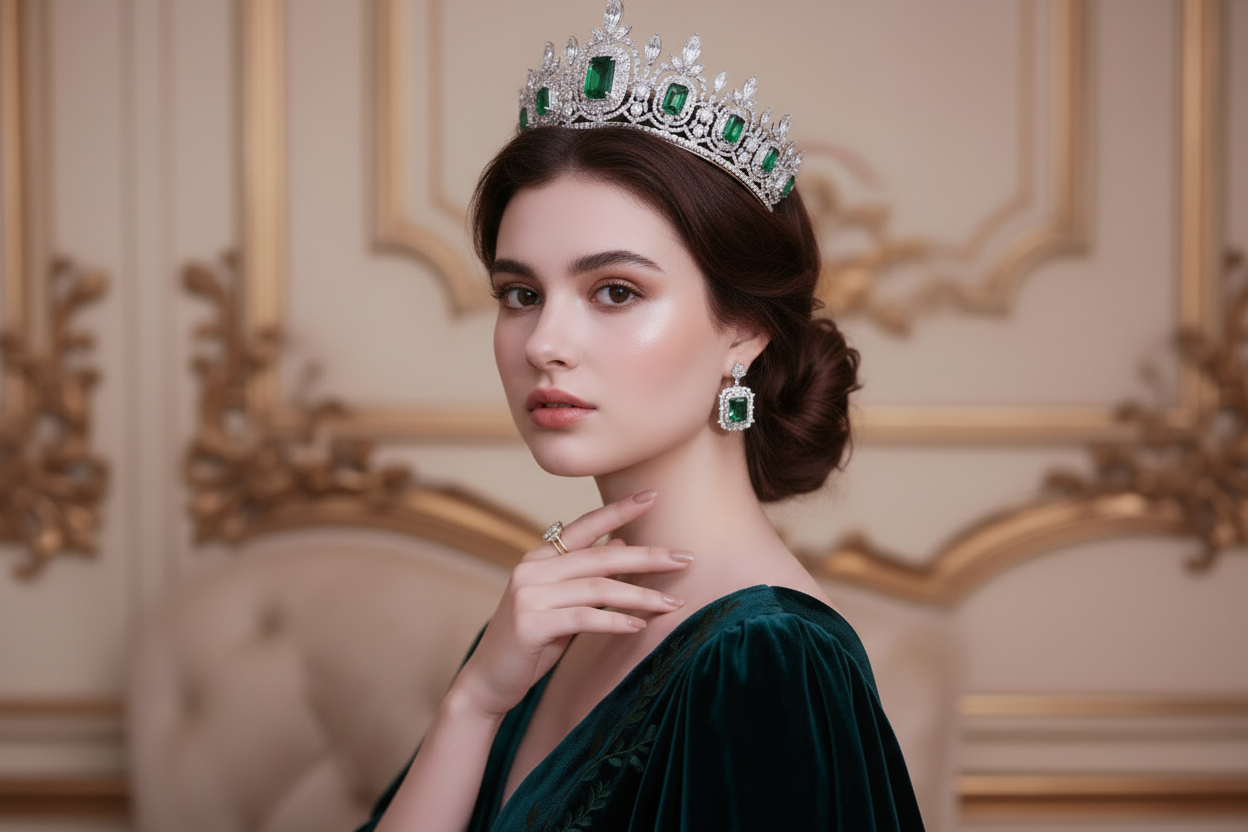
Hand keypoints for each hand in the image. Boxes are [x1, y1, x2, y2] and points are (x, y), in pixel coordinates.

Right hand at [451, 491, 691, 718]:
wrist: (487, 681)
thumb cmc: (530, 643)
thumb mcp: (560, 602)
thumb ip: (586, 575)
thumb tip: (622, 543)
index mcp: (538, 559)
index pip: (583, 527)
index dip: (617, 511)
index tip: (652, 496)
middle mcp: (532, 569)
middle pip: (600, 557)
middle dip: (647, 557)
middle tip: (685, 558)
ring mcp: (529, 595)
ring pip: (597, 588)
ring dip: (640, 596)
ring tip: (673, 603)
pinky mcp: (530, 624)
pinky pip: (583, 618)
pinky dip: (615, 621)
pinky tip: (639, 626)